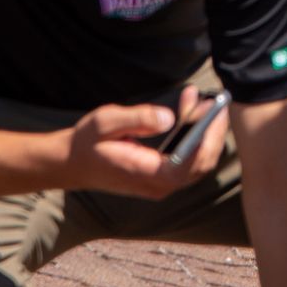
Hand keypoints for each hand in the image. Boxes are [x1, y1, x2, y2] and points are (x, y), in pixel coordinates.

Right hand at [60, 84, 230, 196]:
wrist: (71, 164)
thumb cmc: (87, 142)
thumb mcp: (107, 122)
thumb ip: (139, 119)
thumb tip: (170, 118)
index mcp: (146, 175)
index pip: (190, 164)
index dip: (206, 137)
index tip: (213, 109)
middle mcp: (158, 186)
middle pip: (201, 163)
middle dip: (212, 130)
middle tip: (215, 100)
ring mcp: (161, 186)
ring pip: (198, 163)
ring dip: (206, 133)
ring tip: (203, 102)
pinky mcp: (161, 179)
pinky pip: (189, 162)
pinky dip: (196, 139)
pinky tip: (191, 115)